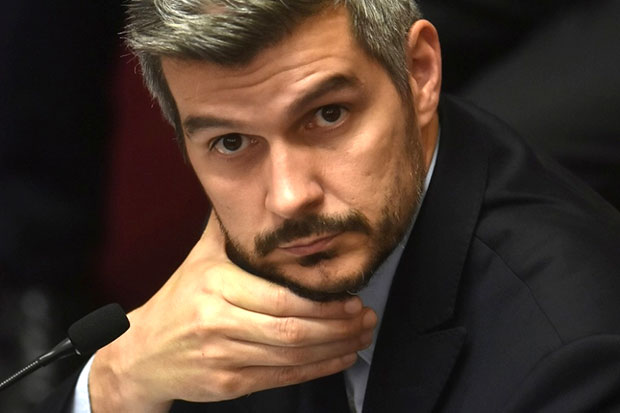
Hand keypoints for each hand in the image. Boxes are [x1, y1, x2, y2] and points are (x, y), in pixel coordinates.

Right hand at [88, 213, 376, 412]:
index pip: (280, 298)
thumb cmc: (179, 300)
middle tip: (365, 318)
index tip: (350, 298)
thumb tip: (251, 190)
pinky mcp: (227, 383)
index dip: (322, 304)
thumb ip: (228, 227)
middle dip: (337, 327)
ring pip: (290, 356)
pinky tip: (339, 358)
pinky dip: (317, 369)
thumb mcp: (200, 257)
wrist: (142, 352)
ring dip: (334, 348)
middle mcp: (217, 321)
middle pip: (290, 330)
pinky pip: (281, 377)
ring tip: (360, 336)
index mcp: (216, 284)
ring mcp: (222, 355)